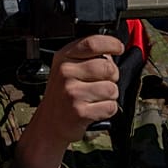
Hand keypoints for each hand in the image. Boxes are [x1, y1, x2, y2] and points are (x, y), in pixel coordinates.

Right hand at [15, 35, 123, 167]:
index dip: (111, 44)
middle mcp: (65, 73)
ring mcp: (72, 92)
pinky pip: (110, 107)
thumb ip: (87, 56)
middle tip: (103, 82)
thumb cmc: (62, 95)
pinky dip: (108, 110)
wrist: (49, 124)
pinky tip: (95, 109)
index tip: (118, 47)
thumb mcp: (67, 68)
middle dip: (113, 76)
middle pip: (107, 67)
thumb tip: (112, 50)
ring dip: (110, 96)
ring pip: (112, 89)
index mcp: (63, 57)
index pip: (93, 43)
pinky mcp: (80, 112)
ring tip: (96, 98)